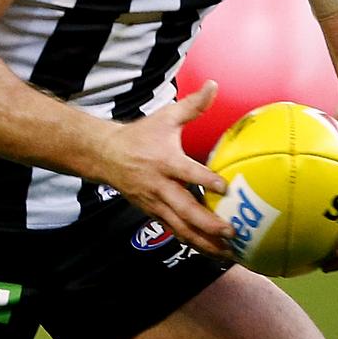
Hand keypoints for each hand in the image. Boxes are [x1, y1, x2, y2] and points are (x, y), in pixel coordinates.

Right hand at [101, 80, 235, 258]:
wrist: (106, 155)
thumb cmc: (141, 135)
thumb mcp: (166, 117)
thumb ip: (192, 105)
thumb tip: (213, 85)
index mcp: (164, 161)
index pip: (187, 173)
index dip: (206, 180)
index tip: (226, 187)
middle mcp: (159, 185)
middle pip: (184, 209)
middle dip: (208, 223)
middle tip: (231, 231)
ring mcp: (155, 203)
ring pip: (180, 227)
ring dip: (203, 242)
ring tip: (227, 253)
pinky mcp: (153, 213)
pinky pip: (174, 231)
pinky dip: (192, 242)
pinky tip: (211, 252)